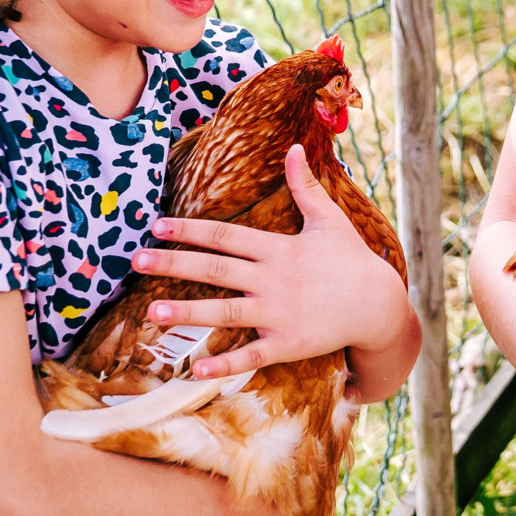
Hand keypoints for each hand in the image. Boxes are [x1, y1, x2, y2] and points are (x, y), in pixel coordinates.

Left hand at [131, 145, 416, 378]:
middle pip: (215, 269)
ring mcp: (279, 314)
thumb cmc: (352, 260)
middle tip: (136, 262)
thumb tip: (293, 147)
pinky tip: (195, 368)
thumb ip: (305, 186)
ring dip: (187, 312)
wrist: (379, 305)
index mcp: (278, 248)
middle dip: (174, 265)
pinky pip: (251, 355)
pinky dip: (224, 362)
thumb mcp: (329, 219)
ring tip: (151, 313)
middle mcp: (273, 279)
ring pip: (225, 312)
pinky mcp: (288, 344)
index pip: (224, 235)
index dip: (189, 229)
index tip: (156, 226)